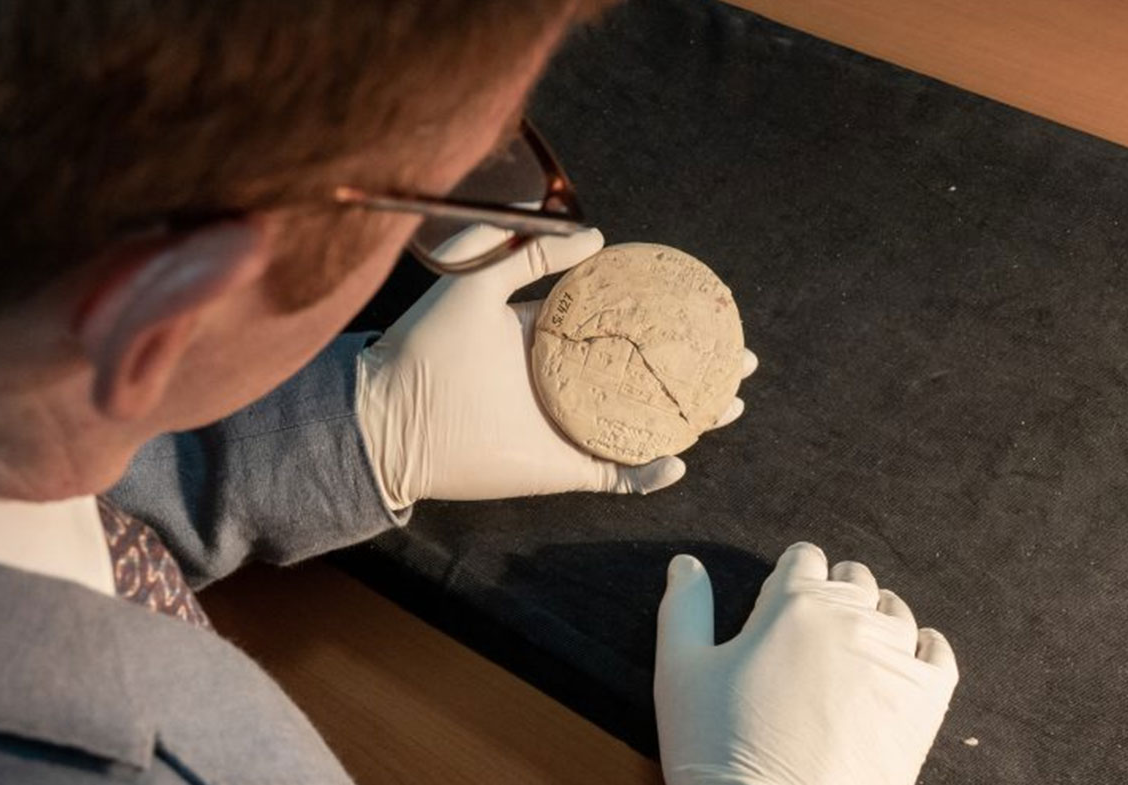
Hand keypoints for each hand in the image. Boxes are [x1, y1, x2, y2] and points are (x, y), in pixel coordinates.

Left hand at [356, 227, 757, 508]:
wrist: (388, 417)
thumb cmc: (422, 345)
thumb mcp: (473, 279)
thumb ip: (526, 252)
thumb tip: (596, 237)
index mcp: (550, 338)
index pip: (620, 323)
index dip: (662, 314)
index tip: (702, 302)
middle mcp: (567, 381)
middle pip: (648, 373)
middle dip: (697, 365)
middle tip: (739, 354)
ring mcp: (568, 426)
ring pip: (646, 422)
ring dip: (692, 416)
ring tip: (731, 402)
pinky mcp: (561, 468)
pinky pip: (617, 474)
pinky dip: (649, 473)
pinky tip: (679, 458)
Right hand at [655, 543, 957, 784]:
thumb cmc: (718, 747)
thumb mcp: (680, 672)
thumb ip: (684, 609)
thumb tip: (686, 564)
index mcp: (792, 604)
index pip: (804, 559)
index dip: (792, 575)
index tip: (784, 596)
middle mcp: (851, 620)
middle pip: (853, 579)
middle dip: (833, 592)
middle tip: (812, 627)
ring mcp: (894, 659)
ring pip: (895, 611)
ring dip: (874, 617)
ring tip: (852, 647)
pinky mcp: (925, 702)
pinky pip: (939, 654)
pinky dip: (925, 647)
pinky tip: (908, 656)